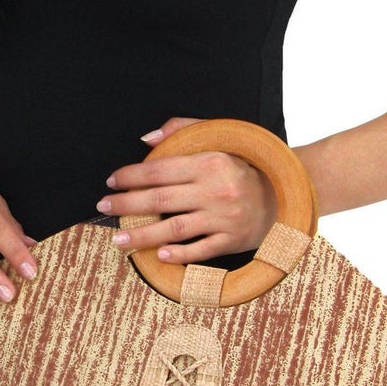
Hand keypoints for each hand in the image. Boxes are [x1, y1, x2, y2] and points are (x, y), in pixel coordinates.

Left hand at [98, 116, 278, 265]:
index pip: (161, 170)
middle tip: (103, 207)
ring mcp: (224, 219)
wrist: (283, 194)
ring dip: (143, 234)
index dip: (132, 176)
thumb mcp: (220, 138)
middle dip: (127, 204)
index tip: (111, 181)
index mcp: (211, 162)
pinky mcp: (232, 240)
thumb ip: (182, 131)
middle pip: (161, 201)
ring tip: (118, 238)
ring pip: (175, 229)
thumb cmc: (243, 165)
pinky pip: (200, 250)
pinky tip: (157, 255)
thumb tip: (146, 139)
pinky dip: (179, 254)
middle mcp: (217, 190)